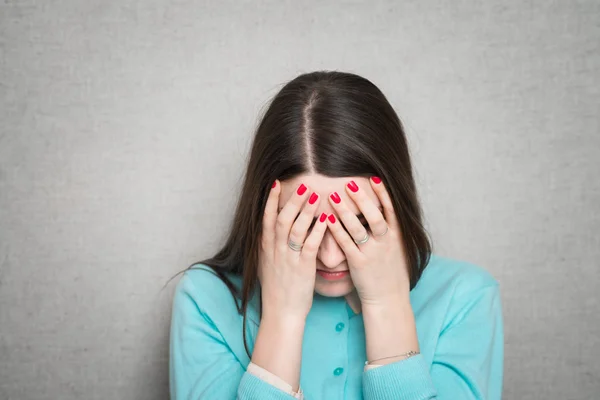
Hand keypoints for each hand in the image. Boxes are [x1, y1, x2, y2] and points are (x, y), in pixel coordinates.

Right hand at [258, 180, 327, 321]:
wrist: (281, 312)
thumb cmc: (277, 289)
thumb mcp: (266, 265)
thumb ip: (269, 247)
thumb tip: (270, 231)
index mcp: (265, 248)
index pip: (266, 218)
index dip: (270, 200)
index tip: (275, 183)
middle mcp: (275, 251)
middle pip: (282, 219)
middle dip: (292, 201)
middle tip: (302, 185)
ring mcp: (288, 259)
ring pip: (295, 229)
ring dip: (305, 211)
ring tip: (315, 195)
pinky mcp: (302, 268)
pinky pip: (310, 245)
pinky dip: (317, 231)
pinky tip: (326, 219)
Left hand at [325, 177, 409, 305]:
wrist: (389, 298)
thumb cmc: (390, 271)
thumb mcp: (396, 248)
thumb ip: (389, 230)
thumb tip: (383, 209)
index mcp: (396, 236)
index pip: (390, 210)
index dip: (383, 193)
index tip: (374, 177)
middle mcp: (386, 242)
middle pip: (374, 215)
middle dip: (361, 198)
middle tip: (349, 182)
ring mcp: (372, 253)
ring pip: (358, 228)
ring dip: (345, 211)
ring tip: (333, 196)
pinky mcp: (359, 263)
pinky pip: (346, 243)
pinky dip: (336, 230)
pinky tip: (327, 219)